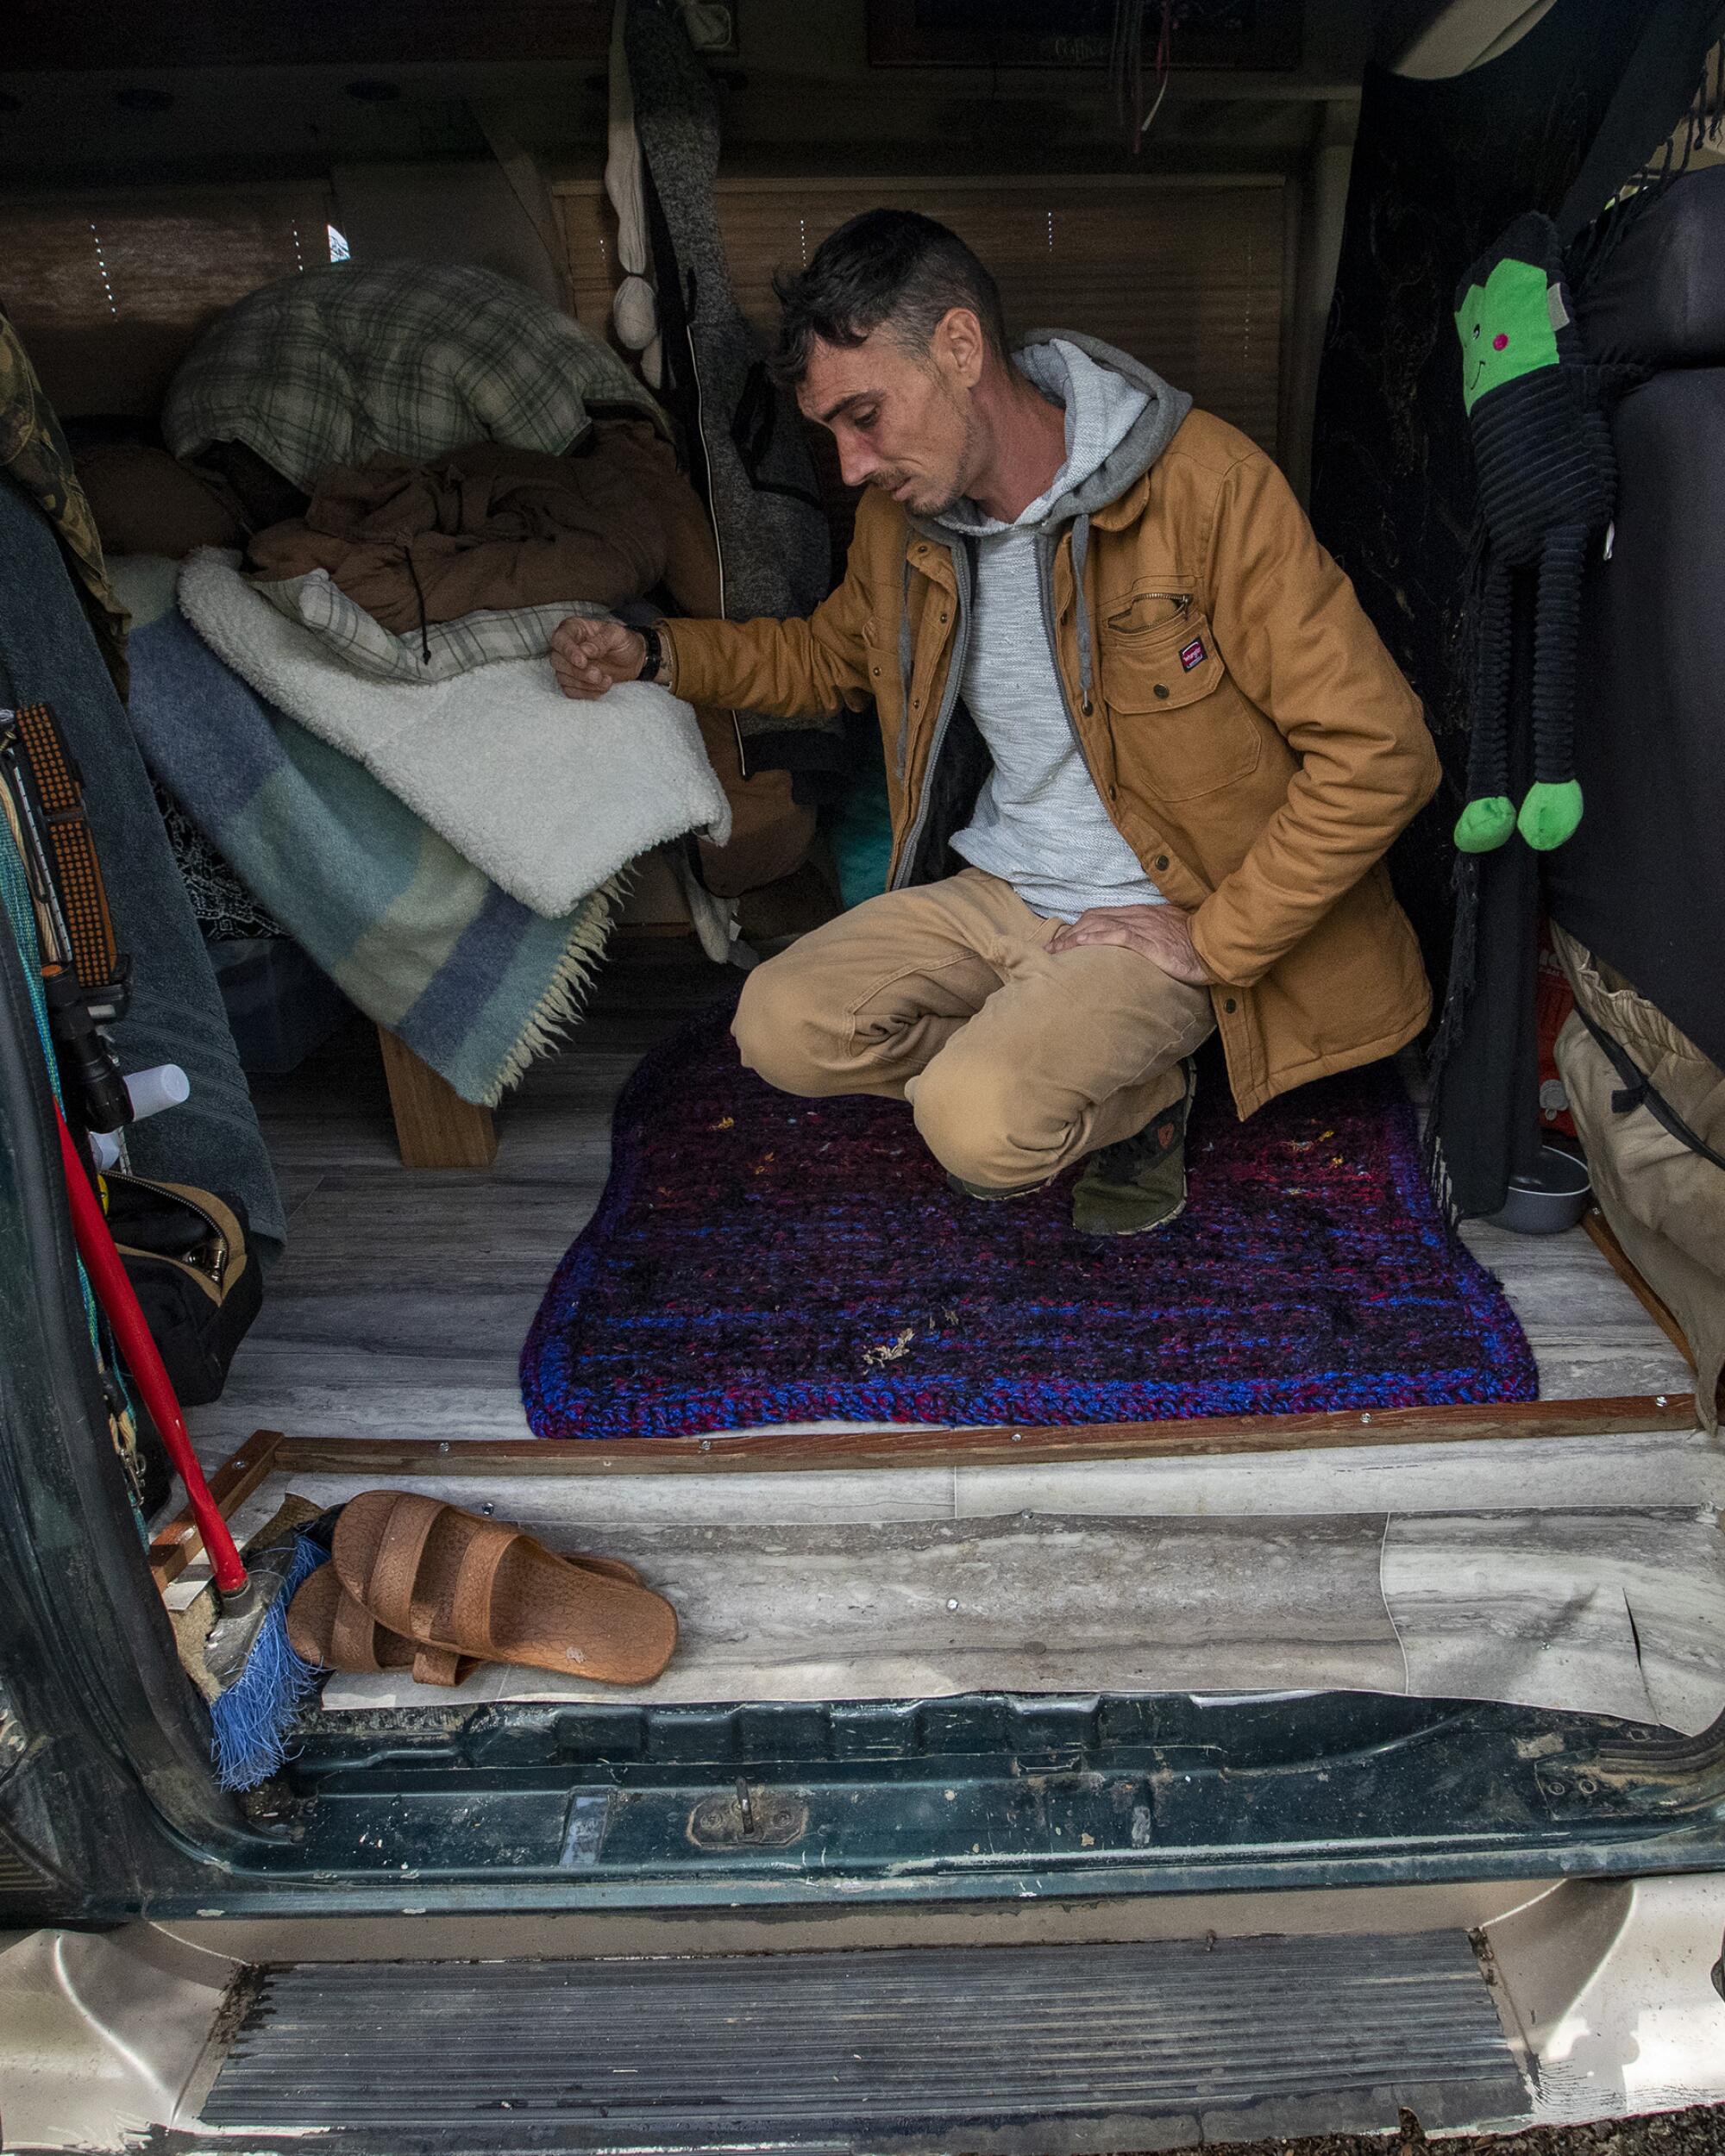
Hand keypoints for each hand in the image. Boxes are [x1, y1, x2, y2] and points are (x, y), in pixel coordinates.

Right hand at [551, 616, 646, 699]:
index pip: (560, 639)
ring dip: (584, 684)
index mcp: (574, 629)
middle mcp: (567, 646)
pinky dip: (586, 693)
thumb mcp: (617, 635)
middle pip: (557, 661)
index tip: (582, 662)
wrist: (633, 660)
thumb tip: (585, 650)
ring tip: (607, 681)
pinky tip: (602, 688)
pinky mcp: (573, 681)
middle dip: (578, 672)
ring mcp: (568, 665)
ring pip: (563, 678)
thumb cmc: (623, 642)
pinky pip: (571, 691)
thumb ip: (601, 641)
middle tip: (598, 675)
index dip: (568, 651)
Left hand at [1047, 902, 1213, 985]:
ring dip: (1073, 939)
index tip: (1062, 940)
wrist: (1216, 944)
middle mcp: (1137, 915)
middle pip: (1093, 919)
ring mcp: (1142, 926)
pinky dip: (1094, 939)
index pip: (1101, 915)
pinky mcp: (1149, 941)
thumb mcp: (1167, 934)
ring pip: (1099, 926)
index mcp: (1141, 913)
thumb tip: (1134, 946)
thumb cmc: (1194, 944)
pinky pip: (1117, 936)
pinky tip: (1078, 946)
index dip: (1079, 926)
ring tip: (1055, 951)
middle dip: (1069, 934)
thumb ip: (1149, 935)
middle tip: (1051, 949)